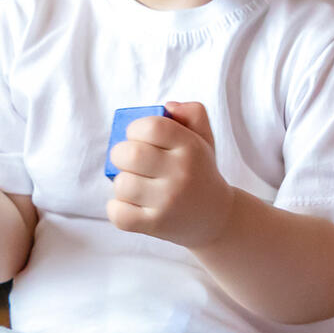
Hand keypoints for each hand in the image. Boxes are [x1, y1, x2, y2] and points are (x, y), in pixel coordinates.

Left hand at [106, 100, 236, 248]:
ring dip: (122, 183)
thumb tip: (168, 107)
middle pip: (129, 154)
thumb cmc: (199, 171)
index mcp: (190, 147)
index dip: (135, 129)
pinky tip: (130, 204)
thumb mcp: (204, 139)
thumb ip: (191, 113)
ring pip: (121, 184)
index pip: (151, 126)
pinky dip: (117, 208)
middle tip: (128, 160)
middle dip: (120, 154)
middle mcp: (181, 174)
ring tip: (135, 184)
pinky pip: (118, 214)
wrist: (216, 218)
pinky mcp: (156, 225)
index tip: (138, 137)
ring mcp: (168, 202)